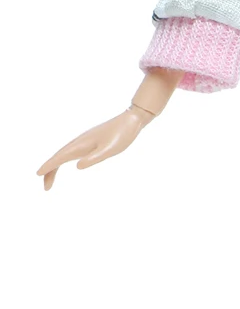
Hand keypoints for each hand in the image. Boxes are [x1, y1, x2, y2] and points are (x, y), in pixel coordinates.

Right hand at [37, 106, 154, 190]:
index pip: (60, 157)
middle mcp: (79, 142)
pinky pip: (72, 152)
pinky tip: (68, 164)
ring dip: (55, 167)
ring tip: (50, 180)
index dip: (48, 166)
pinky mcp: (90, 141)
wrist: (131, 120)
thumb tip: (76, 166)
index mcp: (81, 145)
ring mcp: (84, 141)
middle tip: (46, 188)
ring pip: (64, 155)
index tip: (38, 174)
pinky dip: (64, 160)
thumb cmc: (122, 135)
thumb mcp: (110, 149)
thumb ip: (94, 158)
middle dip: (49, 171)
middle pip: (58, 158)